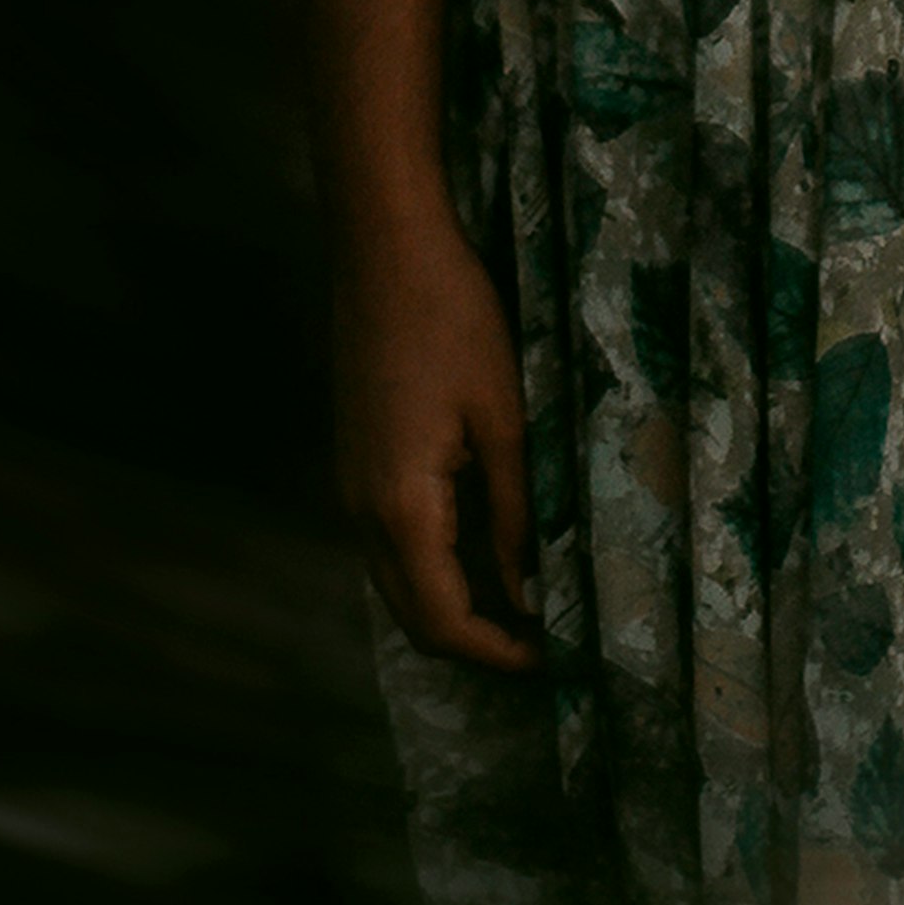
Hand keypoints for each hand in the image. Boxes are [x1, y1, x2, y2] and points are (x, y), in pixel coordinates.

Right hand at [334, 212, 540, 672]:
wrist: (383, 245)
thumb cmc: (453, 316)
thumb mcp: (503, 415)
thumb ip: (515, 512)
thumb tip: (530, 593)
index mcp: (400, 506)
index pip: (444, 621)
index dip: (498, 653)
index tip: (552, 659)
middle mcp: (361, 510)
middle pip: (412, 616)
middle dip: (474, 642)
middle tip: (541, 642)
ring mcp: (351, 484)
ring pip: (396, 583)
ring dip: (452, 606)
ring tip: (520, 603)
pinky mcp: (355, 459)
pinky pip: (389, 543)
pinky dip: (432, 566)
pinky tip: (481, 548)